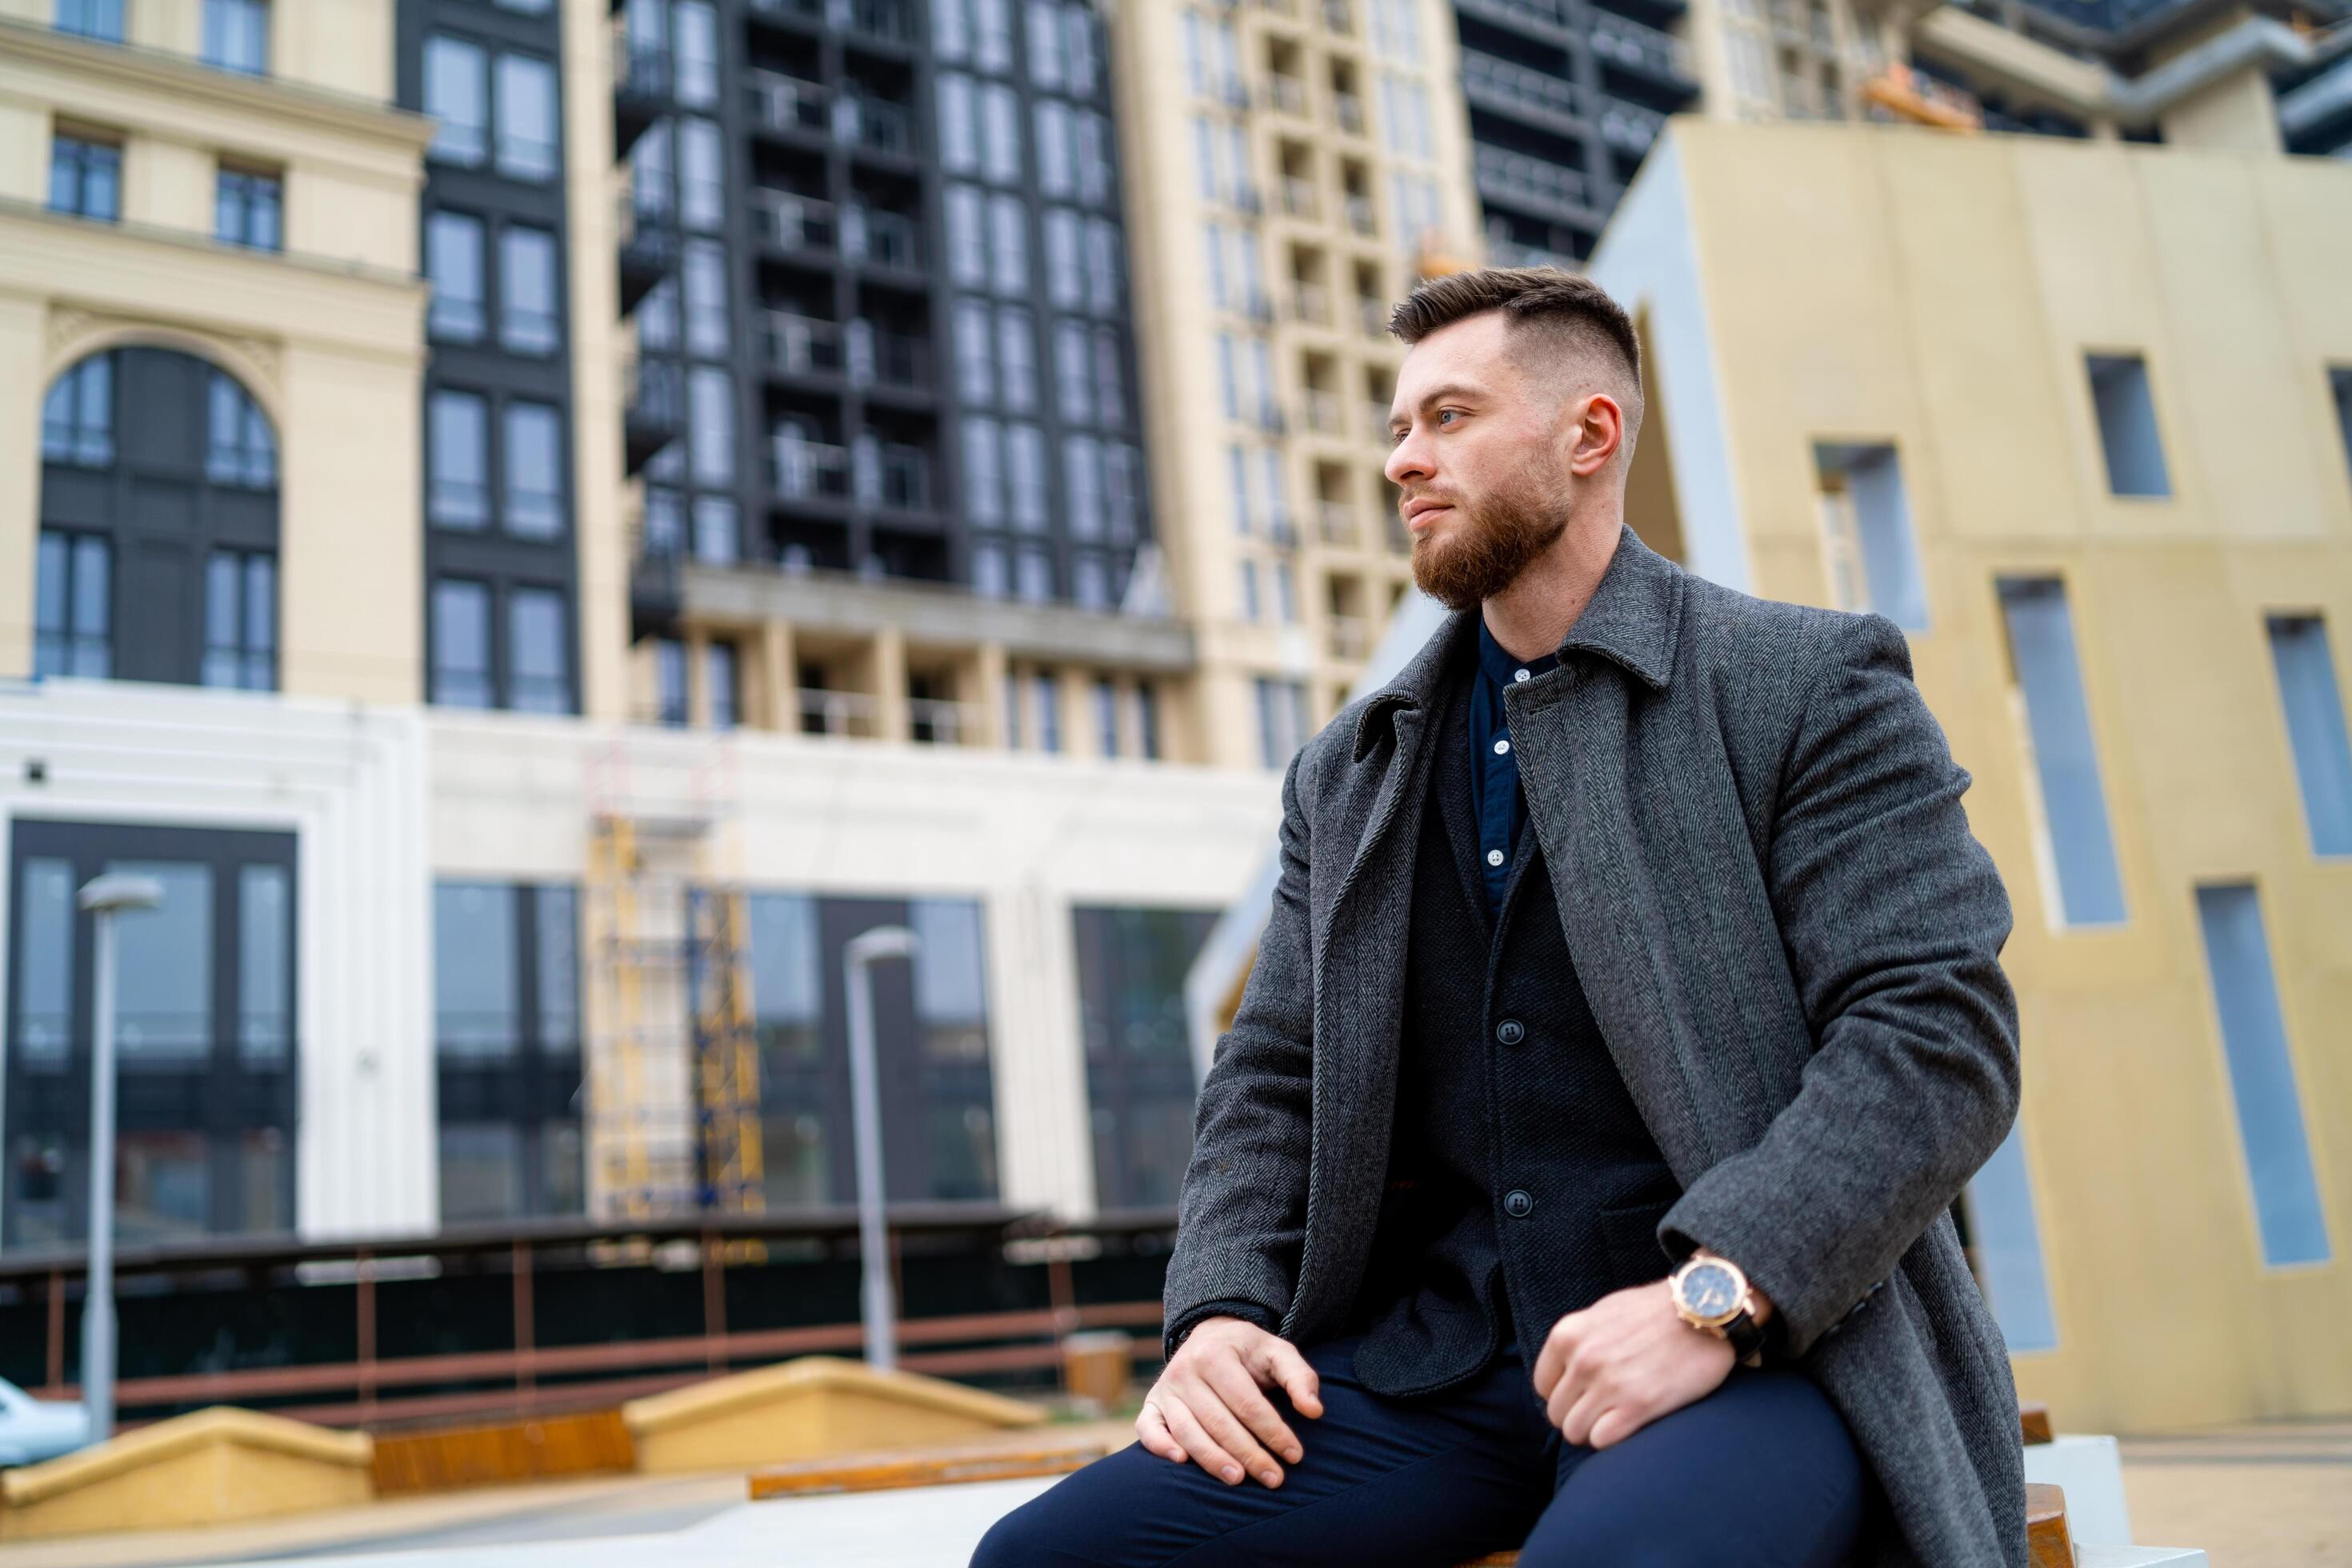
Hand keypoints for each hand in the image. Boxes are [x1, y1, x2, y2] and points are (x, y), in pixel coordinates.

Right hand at [1136, 1316, 1323, 1488]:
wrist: (1210, 1336)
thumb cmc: (1249, 1352)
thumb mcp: (1277, 1352)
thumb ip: (1300, 1377)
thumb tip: (1314, 1411)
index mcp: (1216, 1353)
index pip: (1247, 1402)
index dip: (1273, 1431)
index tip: (1295, 1455)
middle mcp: (1185, 1369)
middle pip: (1219, 1421)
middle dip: (1249, 1453)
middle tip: (1274, 1479)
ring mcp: (1165, 1388)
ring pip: (1187, 1430)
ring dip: (1212, 1458)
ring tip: (1238, 1479)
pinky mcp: (1152, 1404)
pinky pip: (1148, 1428)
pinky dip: (1160, 1446)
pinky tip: (1181, 1462)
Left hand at [1531, 1280, 1733, 1449]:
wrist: (1705, 1309)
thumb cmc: (1657, 1311)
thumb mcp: (1604, 1312)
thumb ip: (1580, 1341)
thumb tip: (1566, 1372)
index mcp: (1568, 1334)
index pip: (1543, 1385)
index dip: (1563, 1395)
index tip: (1583, 1396)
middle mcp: (1582, 1359)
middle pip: (1557, 1414)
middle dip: (1577, 1416)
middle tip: (1604, 1411)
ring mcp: (1608, 1383)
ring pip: (1575, 1432)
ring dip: (1593, 1431)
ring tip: (1617, 1419)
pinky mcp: (1637, 1405)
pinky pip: (1602, 1441)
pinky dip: (1612, 1438)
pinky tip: (1630, 1424)